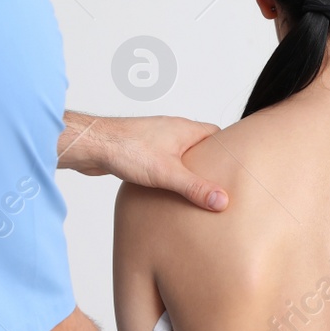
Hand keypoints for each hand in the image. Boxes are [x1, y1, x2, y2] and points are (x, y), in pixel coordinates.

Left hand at [58, 112, 229, 210]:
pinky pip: (164, 162)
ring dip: (188, 171)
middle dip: (209, 165)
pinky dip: (169, 174)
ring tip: (196, 193)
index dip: (229, 151)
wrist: (91, 145)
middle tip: (219, 187)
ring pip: (181, 155)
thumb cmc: (127, 149)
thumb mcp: (168, 173)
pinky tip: (168, 191)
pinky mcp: (142, 150)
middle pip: (201, 147)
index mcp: (186, 129)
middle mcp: (173, 131)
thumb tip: (222, 201)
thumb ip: (196, 188)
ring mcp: (157, 140)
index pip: (218, 135)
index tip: (238, 170)